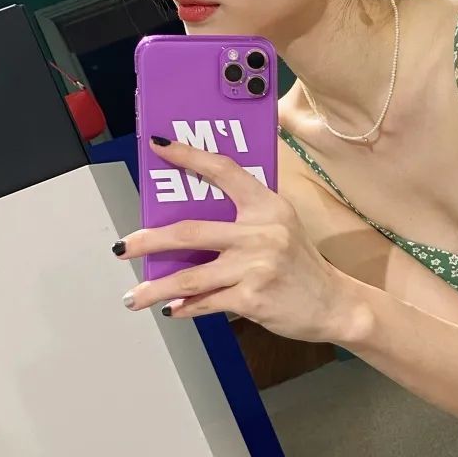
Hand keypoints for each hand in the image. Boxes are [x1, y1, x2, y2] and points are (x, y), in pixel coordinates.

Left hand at [116, 139, 355, 341]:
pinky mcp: (253, 297)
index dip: (188, 156)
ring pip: (190, 276)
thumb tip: (187, 228)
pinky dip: (184, 307)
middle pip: (190, 231)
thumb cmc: (300, 264)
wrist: (334, 304)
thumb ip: (244, 220)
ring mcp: (256, 266)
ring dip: (156, 288)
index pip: (223, 170)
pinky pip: (206, 301)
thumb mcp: (281, 228)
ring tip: (133, 297)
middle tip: (123, 247)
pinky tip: (172, 309)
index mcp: (267, 206)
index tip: (159, 147)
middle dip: (148, 241)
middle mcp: (261, 232)